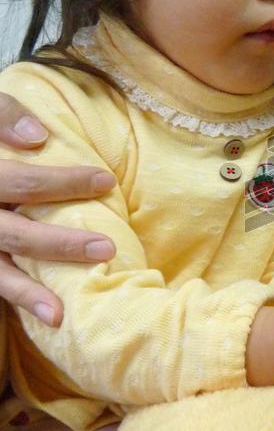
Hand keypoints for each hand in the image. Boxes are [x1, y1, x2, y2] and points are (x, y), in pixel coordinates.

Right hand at [0, 92, 116, 326]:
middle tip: (105, 248)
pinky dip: (21, 300)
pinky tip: (53, 316)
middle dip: (59, 244)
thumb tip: (38, 137)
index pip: (21, 182)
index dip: (63, 182)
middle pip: (14, 234)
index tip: (106, 182)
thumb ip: (2, 114)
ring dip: (31, 291)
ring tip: (62, 310)